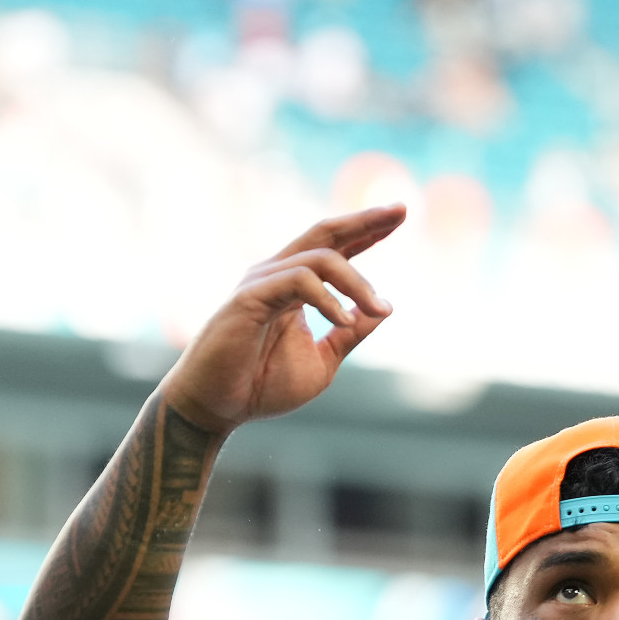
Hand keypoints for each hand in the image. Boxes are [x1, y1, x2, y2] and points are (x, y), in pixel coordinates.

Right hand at [159, 206, 401, 436]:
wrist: (217, 409)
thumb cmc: (261, 387)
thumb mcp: (322, 361)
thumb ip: (349, 335)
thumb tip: (383, 310)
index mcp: (295, 288)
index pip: (335, 249)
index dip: (367, 231)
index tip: (400, 215)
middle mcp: (278, 276)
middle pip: (325, 233)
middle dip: (364, 220)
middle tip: (401, 210)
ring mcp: (262, 283)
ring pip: (319, 258)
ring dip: (356, 281)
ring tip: (379, 308)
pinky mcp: (249, 297)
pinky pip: (298, 282)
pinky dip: (327, 298)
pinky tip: (344, 318)